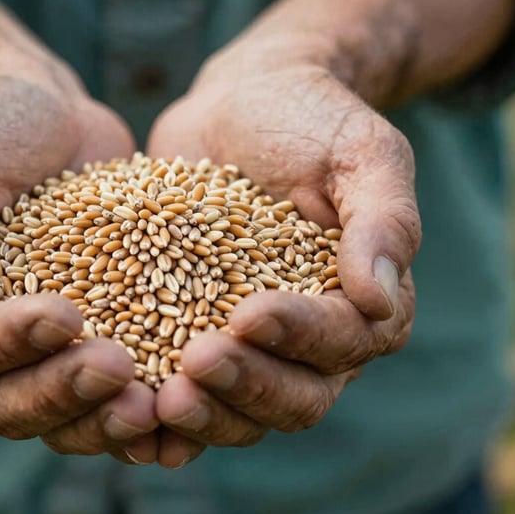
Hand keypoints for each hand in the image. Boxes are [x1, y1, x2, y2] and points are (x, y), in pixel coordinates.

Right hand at [0, 68, 158, 461]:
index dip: (10, 342)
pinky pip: (108, 387)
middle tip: (121, 369)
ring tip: (156, 405)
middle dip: (64, 390)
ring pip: (60, 412)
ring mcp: (37, 345)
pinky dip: (139, 403)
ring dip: (103, 417)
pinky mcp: (93, 332)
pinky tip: (180, 401)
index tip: (65, 315)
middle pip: (10, 399)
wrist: (41, 112)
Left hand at [146, 37, 419, 465]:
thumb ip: (384, 219)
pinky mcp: (195, 326)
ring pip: (240, 406)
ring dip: (205, 411)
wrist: (242, 102)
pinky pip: (185, 382)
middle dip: (246, 385)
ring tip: (157, 399)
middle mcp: (311, 336)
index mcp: (362, 302)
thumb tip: (380, 298)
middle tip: (194, 364)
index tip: (248, 314)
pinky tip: (130, 410)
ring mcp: (250, 340)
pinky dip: (163, 408)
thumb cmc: (311, 119)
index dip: (298, 336)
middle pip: (293, 394)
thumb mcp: (362, 152)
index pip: (341, 340)